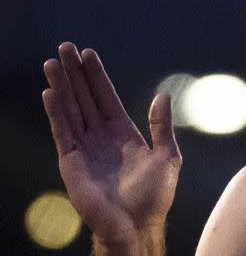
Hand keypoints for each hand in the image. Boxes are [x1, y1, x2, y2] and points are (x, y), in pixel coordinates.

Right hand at [42, 42, 181, 244]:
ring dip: (62, 86)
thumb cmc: (155, 196)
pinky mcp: (72, 162)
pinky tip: (50, 92)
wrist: (137, 226)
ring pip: (71, 109)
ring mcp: (85, 148)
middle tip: (65, 46)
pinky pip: (63, 132)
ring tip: (52, 62)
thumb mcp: (167, 156)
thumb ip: (162, 125)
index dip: (97, 76)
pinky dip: (56, 112)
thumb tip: (162, 95)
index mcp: (124, 133)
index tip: (88, 54)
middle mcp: (101, 137)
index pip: (107, 97)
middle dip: (75, 73)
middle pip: (85, 98)